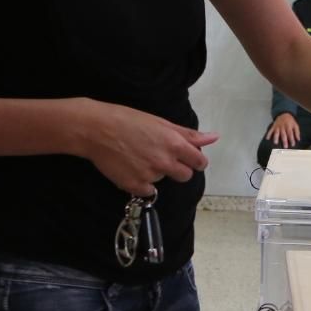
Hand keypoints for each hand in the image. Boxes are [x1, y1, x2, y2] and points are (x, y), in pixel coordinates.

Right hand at [79, 100, 218, 195]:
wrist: (96, 129)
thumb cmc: (128, 120)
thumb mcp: (161, 123)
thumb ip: (188, 134)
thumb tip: (214, 137)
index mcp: (174, 144)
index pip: (199, 162)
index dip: (195, 160)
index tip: (188, 158)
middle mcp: (165, 161)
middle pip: (185, 176)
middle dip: (178, 169)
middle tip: (160, 157)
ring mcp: (150, 175)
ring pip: (163, 180)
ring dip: (156, 172)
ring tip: (139, 157)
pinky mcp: (134, 186)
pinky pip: (147, 190)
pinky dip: (141, 182)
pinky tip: (131, 167)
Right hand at [266, 112, 300, 147]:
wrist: (284, 114)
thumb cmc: (290, 121)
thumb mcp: (295, 125)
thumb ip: (297, 132)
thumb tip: (298, 139)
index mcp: (289, 126)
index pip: (290, 133)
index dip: (291, 139)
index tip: (293, 144)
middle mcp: (282, 126)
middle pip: (283, 134)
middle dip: (284, 140)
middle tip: (285, 147)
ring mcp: (277, 126)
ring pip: (276, 132)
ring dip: (276, 137)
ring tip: (275, 143)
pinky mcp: (273, 126)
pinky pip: (270, 130)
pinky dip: (268, 134)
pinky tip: (267, 138)